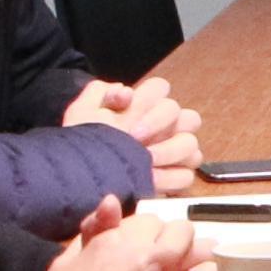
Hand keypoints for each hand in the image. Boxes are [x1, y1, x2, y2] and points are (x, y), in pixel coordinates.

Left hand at [67, 79, 203, 186]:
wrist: (80, 176)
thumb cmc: (85, 142)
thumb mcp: (81, 113)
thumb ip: (99, 93)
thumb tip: (125, 93)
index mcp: (146, 105)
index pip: (160, 88)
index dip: (148, 98)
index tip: (127, 111)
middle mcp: (168, 125)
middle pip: (186, 115)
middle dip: (160, 125)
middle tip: (135, 139)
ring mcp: (177, 151)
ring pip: (190, 144)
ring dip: (168, 152)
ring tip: (145, 164)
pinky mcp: (177, 178)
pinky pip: (186, 176)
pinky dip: (170, 178)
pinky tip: (150, 182)